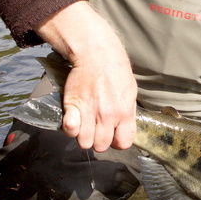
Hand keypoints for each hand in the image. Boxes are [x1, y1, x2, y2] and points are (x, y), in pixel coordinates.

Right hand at [34, 1, 136, 151]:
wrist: (96, 53)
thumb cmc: (115, 70)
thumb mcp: (130, 91)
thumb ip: (128, 113)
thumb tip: (125, 128)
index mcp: (125, 112)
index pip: (123, 143)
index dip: (117, 141)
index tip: (113, 135)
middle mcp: (108, 115)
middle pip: (101, 146)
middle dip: (98, 140)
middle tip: (97, 128)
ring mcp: (90, 111)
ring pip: (84, 142)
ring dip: (83, 136)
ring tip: (85, 125)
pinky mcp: (73, 105)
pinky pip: (70, 130)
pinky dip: (70, 129)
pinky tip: (74, 120)